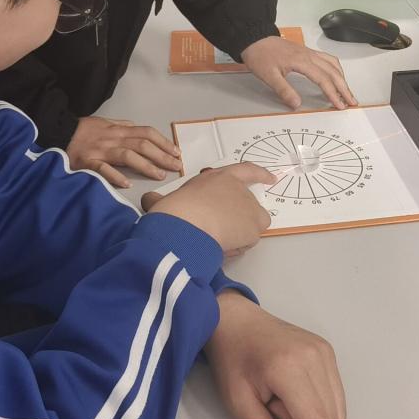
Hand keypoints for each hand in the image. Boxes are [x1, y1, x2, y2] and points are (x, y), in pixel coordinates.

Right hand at [67, 116, 182, 187]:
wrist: (58, 133)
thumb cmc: (83, 130)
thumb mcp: (105, 123)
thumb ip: (121, 125)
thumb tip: (136, 127)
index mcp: (119, 130)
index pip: (146, 133)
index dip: (163, 142)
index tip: (176, 152)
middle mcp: (113, 139)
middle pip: (142, 145)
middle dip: (162, 156)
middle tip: (175, 166)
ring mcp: (101, 151)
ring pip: (127, 156)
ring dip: (145, 166)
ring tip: (159, 175)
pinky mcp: (88, 162)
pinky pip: (103, 169)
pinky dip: (115, 176)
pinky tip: (127, 183)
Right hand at [145, 163, 274, 252]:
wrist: (187, 223)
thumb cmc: (173, 209)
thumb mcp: (164, 200)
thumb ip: (160, 199)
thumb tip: (147, 200)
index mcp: (218, 177)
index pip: (245, 170)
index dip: (259, 174)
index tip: (271, 177)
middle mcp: (237, 187)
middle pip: (246, 204)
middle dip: (236, 218)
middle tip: (220, 230)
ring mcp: (248, 204)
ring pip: (249, 224)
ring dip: (238, 233)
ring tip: (216, 241)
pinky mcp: (254, 223)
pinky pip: (249, 239)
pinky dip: (239, 245)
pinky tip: (223, 248)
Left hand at [206, 291, 345, 418]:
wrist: (236, 321)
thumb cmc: (232, 358)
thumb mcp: (236, 404)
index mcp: (290, 367)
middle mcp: (315, 356)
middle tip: (274, 415)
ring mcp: (324, 350)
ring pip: (338, 410)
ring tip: (283, 401)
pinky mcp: (327, 350)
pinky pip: (335, 394)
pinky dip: (318, 405)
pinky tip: (294, 393)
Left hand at [241, 36, 356, 110]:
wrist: (255, 38)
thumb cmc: (260, 55)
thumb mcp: (268, 76)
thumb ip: (284, 90)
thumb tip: (297, 104)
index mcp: (302, 61)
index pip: (323, 79)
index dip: (333, 93)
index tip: (339, 105)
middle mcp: (309, 56)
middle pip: (333, 72)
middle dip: (344, 88)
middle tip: (352, 101)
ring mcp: (309, 53)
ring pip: (333, 64)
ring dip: (342, 78)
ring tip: (347, 91)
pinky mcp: (307, 52)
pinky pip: (327, 59)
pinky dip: (336, 69)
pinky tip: (336, 75)